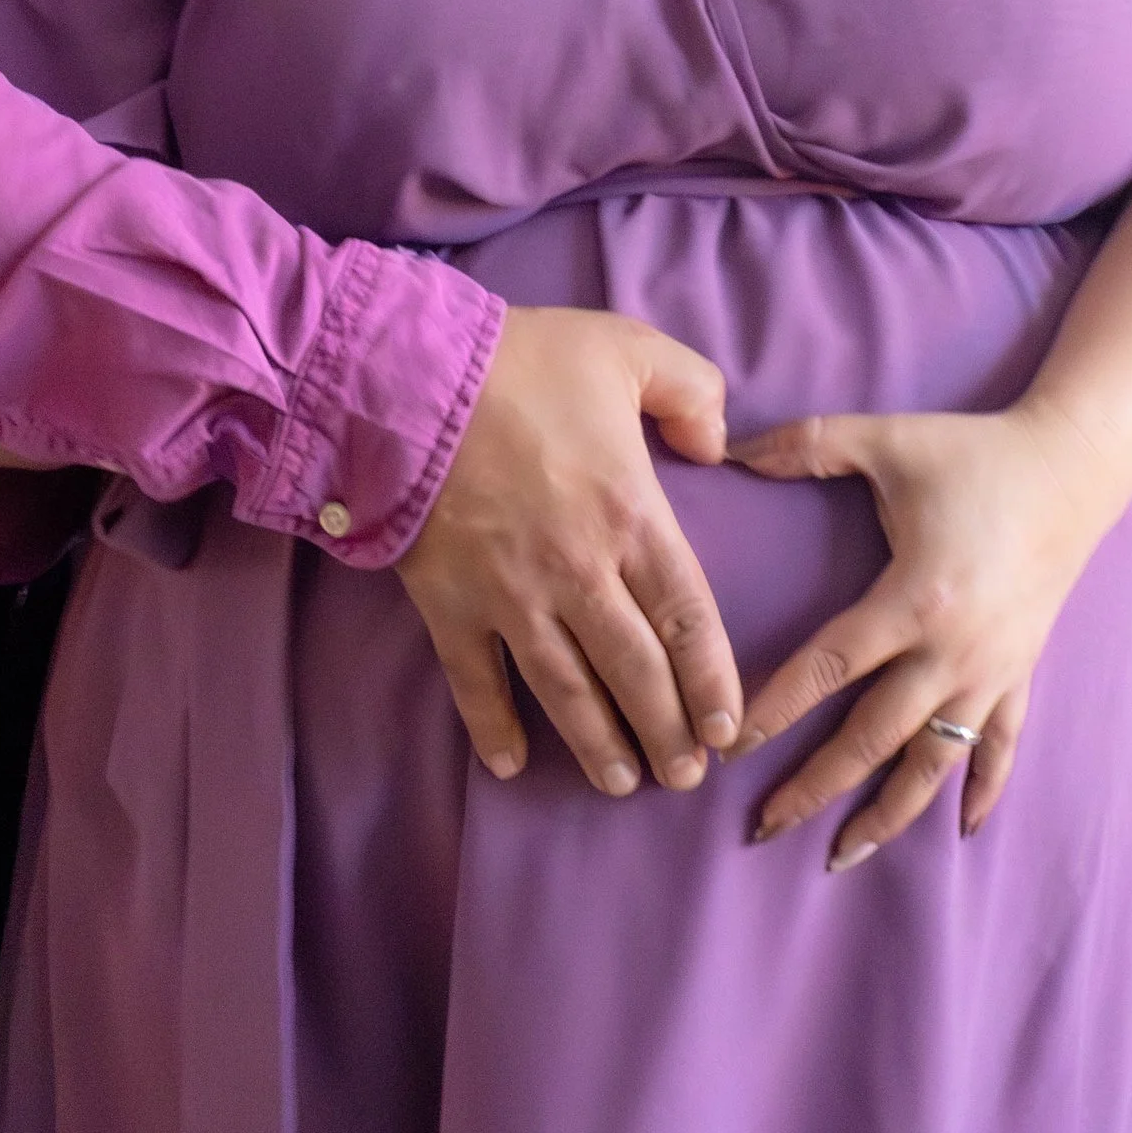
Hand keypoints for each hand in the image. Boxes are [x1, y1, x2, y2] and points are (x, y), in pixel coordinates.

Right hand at [399, 307, 742, 799]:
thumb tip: (717, 444)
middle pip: (637, 674)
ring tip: (621, 784)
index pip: (689, 620)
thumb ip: (691, 390)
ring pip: (567, 692)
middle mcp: (580, 574)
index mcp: (632, 516)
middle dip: (666, 734)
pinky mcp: (450, 606)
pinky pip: (474, 682)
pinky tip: (510, 766)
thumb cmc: (520, 361)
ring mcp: (511, 598)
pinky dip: (492, 728)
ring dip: (598, 745)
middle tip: (684, 777)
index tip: (726, 730)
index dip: (712, 683)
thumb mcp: (627, 348)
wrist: (405, 378)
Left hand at [730, 403, 1120, 862]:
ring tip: (842, 855)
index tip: (727, 748)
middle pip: (874, 737)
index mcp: (914, 599)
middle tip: (764, 829)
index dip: (774, 710)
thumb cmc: (974, 452)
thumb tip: (730, 449)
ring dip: (890, 813)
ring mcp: (994, 670)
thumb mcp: (886, 439)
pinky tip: (961, 831)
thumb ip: (806, 443)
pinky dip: (983, 790)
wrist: (1075, 465)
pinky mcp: (1022, 671)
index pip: (828, 669)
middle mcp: (955, 650)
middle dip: (817, 787)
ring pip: (935, 761)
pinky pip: (1002, 746)